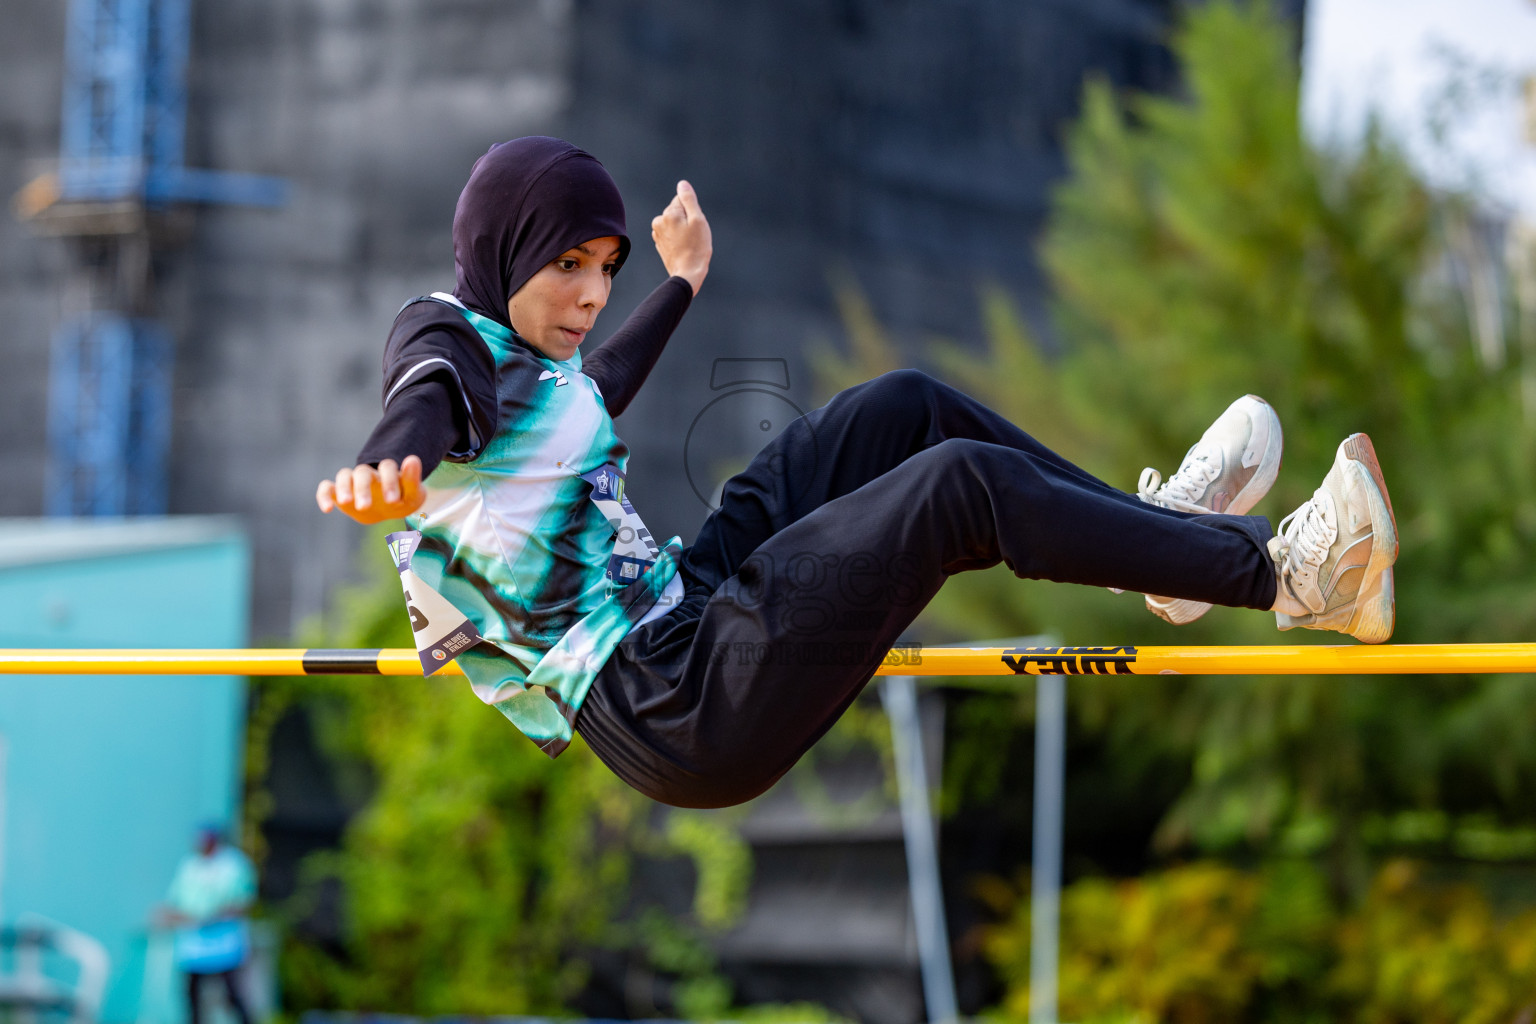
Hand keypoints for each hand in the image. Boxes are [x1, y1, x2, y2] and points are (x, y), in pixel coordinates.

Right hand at [316, 455, 426, 523]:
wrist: (391, 508)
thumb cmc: (404, 498)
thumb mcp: (413, 494)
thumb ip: (412, 479)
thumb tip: (412, 459)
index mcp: (388, 472)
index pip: (387, 467)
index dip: (389, 482)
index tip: (394, 501)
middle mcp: (369, 473)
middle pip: (362, 472)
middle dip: (363, 489)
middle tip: (365, 507)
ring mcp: (353, 482)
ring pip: (344, 475)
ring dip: (343, 488)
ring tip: (346, 503)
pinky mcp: (339, 493)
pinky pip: (326, 488)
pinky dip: (324, 495)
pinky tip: (327, 509)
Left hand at [651, 180, 711, 294]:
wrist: (688, 273)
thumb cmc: (696, 247)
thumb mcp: (698, 220)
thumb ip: (689, 200)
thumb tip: (682, 184)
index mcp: (668, 214)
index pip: (682, 200)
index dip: (693, 211)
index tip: (695, 225)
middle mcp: (659, 221)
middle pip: (677, 211)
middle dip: (687, 220)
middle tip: (694, 235)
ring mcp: (657, 234)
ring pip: (674, 223)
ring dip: (682, 229)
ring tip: (689, 243)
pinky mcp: (659, 244)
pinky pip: (671, 234)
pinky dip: (678, 238)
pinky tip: (683, 248)